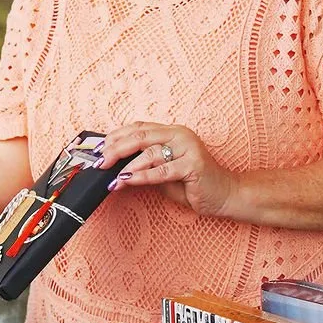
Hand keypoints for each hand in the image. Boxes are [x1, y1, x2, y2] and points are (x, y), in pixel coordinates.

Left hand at [100, 121, 238, 218]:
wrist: (225, 195)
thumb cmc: (192, 184)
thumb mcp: (163, 172)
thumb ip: (143, 165)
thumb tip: (113, 166)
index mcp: (171, 132)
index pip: (138, 128)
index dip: (115, 136)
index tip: (97, 149)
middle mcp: (180, 135)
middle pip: (140, 136)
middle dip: (115, 149)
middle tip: (99, 162)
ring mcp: (188, 148)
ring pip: (150, 152)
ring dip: (127, 166)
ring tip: (113, 178)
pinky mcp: (194, 164)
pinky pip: (163, 170)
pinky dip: (143, 176)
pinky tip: (128, 181)